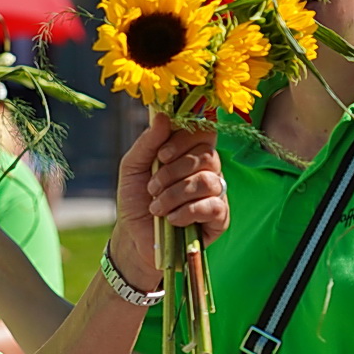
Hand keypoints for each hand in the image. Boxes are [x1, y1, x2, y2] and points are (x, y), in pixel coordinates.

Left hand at [107, 114, 226, 289]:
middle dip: (173, 171)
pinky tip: (171, 219)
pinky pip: (214, 206)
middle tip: (152, 187)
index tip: (162, 154)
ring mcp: (216, 194)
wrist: (134, 237)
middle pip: (207, 155)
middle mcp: (208, 170)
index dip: (185, 139)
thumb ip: (148, 141)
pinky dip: (187, 211)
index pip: (203, 132)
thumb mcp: (133, 167)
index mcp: (189, 153)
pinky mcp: (220, 219)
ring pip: (208, 181)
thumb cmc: (136, 199)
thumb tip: (163, 116)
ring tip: (157, 207)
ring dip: (176, 194)